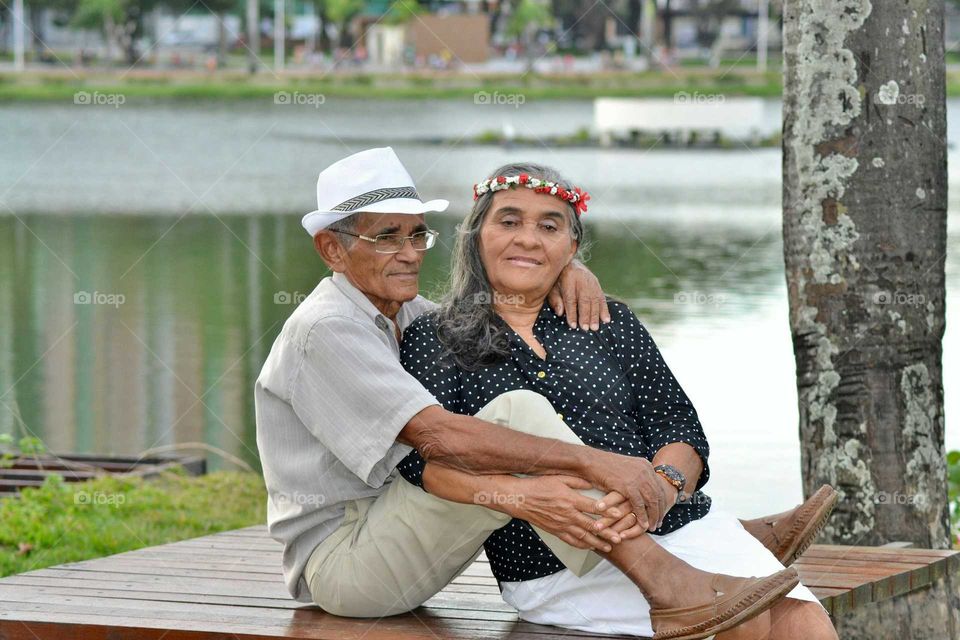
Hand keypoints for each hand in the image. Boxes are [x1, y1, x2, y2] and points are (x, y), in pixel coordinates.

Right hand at [499, 475, 623, 552]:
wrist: (520, 499)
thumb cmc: (539, 486)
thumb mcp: (559, 478)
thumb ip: (578, 481)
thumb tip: (593, 484)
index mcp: (570, 499)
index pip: (593, 507)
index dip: (608, 511)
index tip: (620, 515)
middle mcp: (567, 514)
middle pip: (591, 526)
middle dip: (607, 533)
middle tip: (619, 538)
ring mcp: (561, 525)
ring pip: (583, 537)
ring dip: (597, 543)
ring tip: (609, 547)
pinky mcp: (555, 531)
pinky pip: (571, 541)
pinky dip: (582, 545)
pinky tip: (590, 547)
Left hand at [548, 259, 610, 330]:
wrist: (569, 263)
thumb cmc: (557, 279)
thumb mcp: (552, 287)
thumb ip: (555, 299)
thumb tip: (560, 313)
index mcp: (568, 277)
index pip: (571, 298)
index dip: (572, 313)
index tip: (573, 325)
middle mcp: (582, 278)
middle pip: (585, 299)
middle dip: (585, 315)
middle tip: (586, 329)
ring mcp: (591, 281)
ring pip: (595, 300)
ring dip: (595, 315)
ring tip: (595, 328)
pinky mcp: (597, 284)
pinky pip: (602, 298)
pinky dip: (604, 310)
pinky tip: (606, 320)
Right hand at [582, 451, 669, 532]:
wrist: (590, 460)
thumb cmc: (603, 467)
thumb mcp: (624, 470)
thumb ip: (634, 477)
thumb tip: (639, 490)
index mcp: (645, 465)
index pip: (658, 487)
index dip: (660, 502)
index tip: (659, 514)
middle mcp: (645, 470)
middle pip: (658, 495)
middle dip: (659, 511)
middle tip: (658, 524)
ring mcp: (638, 477)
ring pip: (652, 501)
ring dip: (653, 516)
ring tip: (652, 527)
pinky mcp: (629, 485)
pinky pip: (640, 505)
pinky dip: (642, 516)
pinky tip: (643, 525)